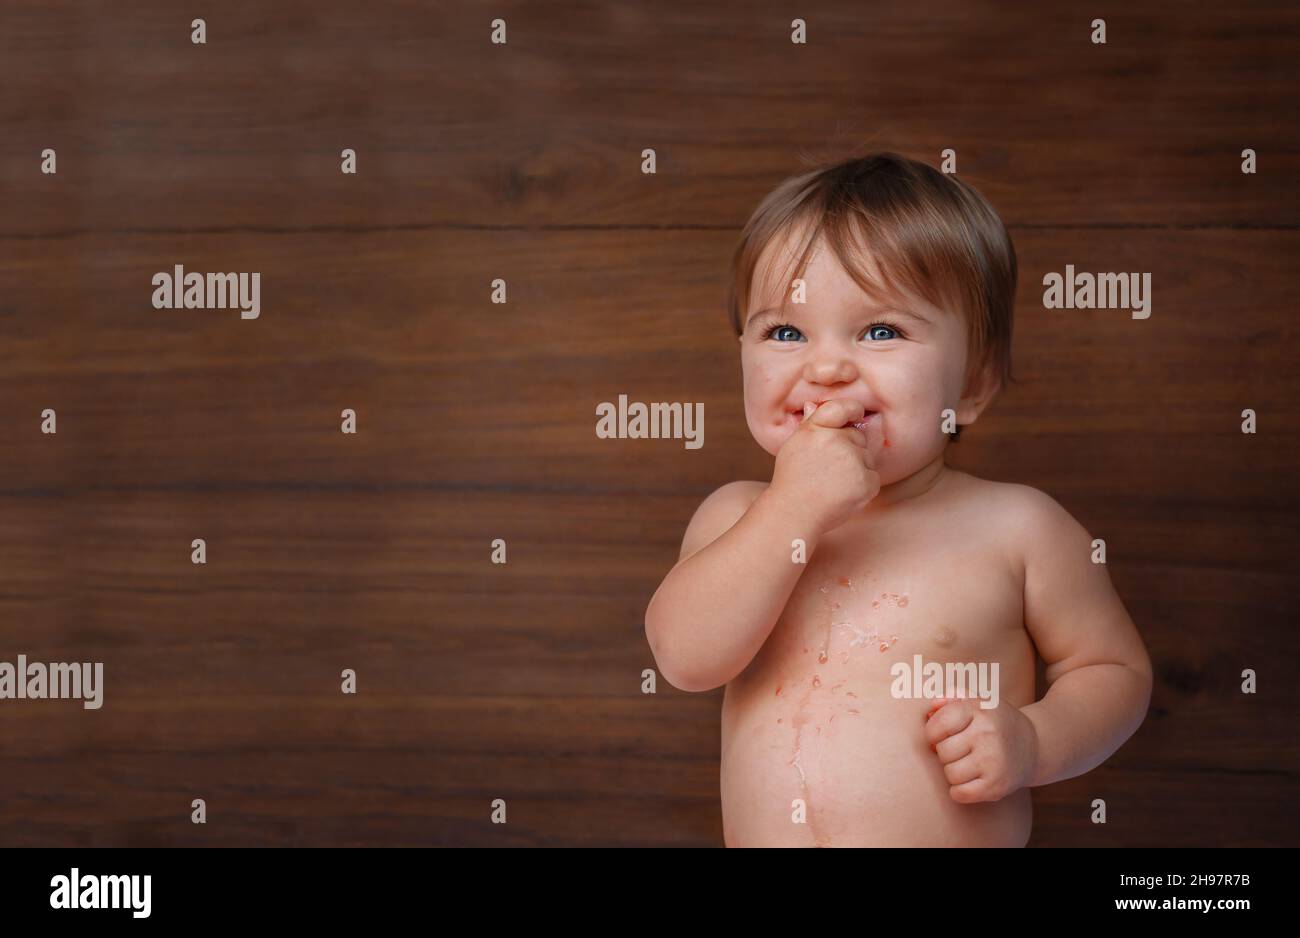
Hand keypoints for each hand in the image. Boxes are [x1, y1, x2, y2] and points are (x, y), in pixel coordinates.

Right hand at [767, 398, 883, 535]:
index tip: (856, 414)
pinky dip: (863, 486)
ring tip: (833, 484)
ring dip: (856, 468)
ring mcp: (853, 461)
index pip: (841, 408)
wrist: (794, 512)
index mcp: (816, 428)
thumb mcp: (794, 446)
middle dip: (849, 448)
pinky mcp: (866, 481)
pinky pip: (872, 477)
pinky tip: (843, 493)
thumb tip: (812, 405)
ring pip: (866, 457)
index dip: (852, 409)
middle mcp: (836, 440)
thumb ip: (808, 425)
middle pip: (856, 436)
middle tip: (829, 469)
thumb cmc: (791, 481)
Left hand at [923, 697, 1039, 803]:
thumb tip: (930, 710)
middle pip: (942, 751)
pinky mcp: (997, 786)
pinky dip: (959, 790)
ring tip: (967, 763)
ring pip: (950, 774)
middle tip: (960, 749)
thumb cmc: (993, 723)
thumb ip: (950, 699)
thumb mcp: (976, 702)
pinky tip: (970, 779)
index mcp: (980, 711)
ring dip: (953, 771)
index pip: (940, 723)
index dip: (934, 731)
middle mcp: (987, 735)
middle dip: (946, 752)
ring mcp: (994, 762)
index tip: (943, 734)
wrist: (1033, 746)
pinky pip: (960, 794)